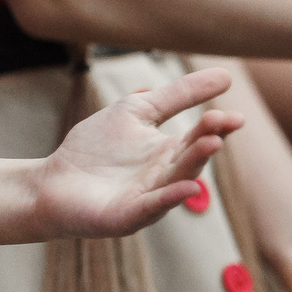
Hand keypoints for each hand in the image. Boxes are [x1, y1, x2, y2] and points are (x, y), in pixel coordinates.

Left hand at [27, 66, 240, 237]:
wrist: (54, 181)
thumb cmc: (97, 147)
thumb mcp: (138, 111)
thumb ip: (178, 95)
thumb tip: (226, 75)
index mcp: (169, 153)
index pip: (199, 138)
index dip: (217, 127)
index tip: (238, 116)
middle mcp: (165, 178)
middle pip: (191, 159)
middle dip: (207, 142)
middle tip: (223, 123)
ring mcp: (147, 199)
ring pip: (176, 182)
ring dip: (194, 164)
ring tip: (211, 144)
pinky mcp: (126, 217)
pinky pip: (151, 207)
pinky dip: (168, 198)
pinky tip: (187, 187)